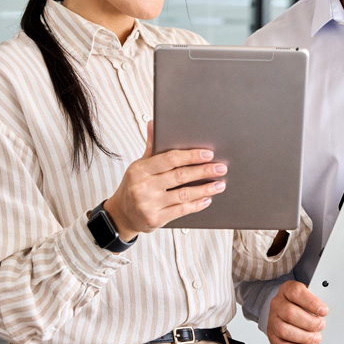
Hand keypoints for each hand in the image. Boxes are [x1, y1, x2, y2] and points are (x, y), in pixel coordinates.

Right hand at [103, 122, 225, 239]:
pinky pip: (181, 210)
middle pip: (179, 176)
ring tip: (220, 184)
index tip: (208, 154)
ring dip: (205, 189)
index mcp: (140, 169)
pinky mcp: (155, 219)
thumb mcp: (139, 166)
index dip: (191, 156)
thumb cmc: (134, 186)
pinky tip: (208, 199)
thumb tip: (153, 123)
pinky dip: (197, 204)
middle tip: (221, 168)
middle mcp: (143, 187)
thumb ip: (151, 147)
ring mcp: (148, 204)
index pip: (169, 159)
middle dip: (203, 171)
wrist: (122, 215)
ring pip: (183, 194)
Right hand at [267, 280, 327, 343]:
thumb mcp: (309, 295)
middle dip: (309, 323)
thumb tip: (325, 311)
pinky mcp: (272, 335)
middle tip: (321, 326)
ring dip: (304, 337)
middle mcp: (277, 304)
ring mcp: (273, 320)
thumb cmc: (301, 302)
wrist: (286, 307)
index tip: (324, 311)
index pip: (296, 293)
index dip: (311, 302)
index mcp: (287, 290)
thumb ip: (317, 301)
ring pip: (284, 330)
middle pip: (289, 313)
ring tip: (316, 338)